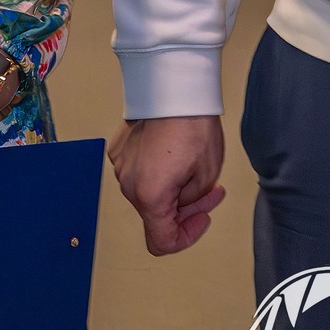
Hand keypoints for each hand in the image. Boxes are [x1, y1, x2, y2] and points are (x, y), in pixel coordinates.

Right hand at [110, 115, 226, 254]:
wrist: (173, 87)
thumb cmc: (192, 126)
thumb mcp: (207, 175)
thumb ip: (192, 203)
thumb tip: (182, 206)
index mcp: (150, 197)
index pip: (161, 242)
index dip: (185, 238)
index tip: (202, 219)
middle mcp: (128, 185)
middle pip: (155, 215)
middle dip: (184, 208)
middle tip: (211, 190)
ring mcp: (120, 166)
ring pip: (146, 193)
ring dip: (170, 189)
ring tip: (193, 166)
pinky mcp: (118, 149)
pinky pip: (138, 171)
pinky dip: (156, 170)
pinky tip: (173, 152)